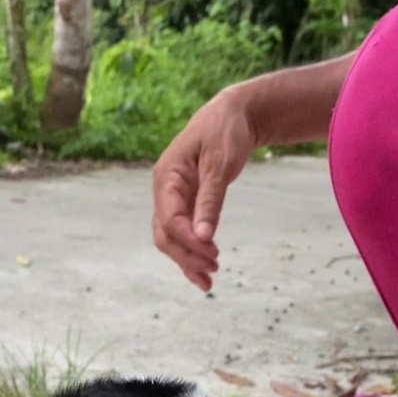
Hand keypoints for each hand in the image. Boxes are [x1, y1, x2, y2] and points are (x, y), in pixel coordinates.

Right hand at [152, 85, 255, 290]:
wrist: (233, 115)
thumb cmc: (225, 133)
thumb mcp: (220, 164)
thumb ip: (210, 200)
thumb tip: (203, 236)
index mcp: (167, 176)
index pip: (170, 218)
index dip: (189, 240)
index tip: (213, 252)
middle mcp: (164, 190)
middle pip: (165, 234)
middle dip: (186, 256)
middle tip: (214, 269)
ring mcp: (172, 198)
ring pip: (170, 239)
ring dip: (187, 261)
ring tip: (209, 281)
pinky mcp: (185, 203)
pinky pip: (182, 233)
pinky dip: (192, 252)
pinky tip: (205, 270)